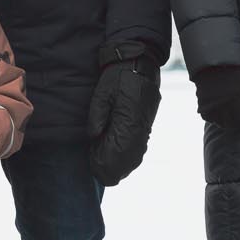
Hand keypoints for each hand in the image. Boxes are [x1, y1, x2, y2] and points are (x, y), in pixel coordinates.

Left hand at [87, 43, 161, 186]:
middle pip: (130, 157)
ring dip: (124, 165)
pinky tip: (123, 161)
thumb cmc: (117, 77)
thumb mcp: (102, 94)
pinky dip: (132, 156)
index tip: (98, 171)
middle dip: (116, 169)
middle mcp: (140, 126)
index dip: (108, 164)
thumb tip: (93, 136)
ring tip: (110, 172)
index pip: (120, 151)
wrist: (138, 62)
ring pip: (137, 153)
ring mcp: (145, 124)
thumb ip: (97, 116)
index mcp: (128, 120)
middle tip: (102, 176)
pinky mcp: (146, 121)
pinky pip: (141, 145)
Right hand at [192, 65, 239, 131]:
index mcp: (235, 97)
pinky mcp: (202, 108)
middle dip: (238, 121)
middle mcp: (222, 104)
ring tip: (229, 109)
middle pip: (233, 125)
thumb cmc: (234, 71)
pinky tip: (219, 107)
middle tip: (238, 112)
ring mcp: (211, 107)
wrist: (211, 64)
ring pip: (222, 124)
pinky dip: (216, 117)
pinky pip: (211, 120)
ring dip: (227, 120)